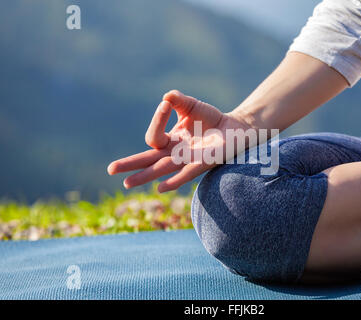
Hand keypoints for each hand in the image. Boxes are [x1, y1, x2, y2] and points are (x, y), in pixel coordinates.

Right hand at [107, 90, 251, 191]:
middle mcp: (175, 153)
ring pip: (161, 170)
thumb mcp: (191, 106)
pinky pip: (186, 174)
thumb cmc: (211, 119)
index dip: (157, 120)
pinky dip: (174, 181)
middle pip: (148, 160)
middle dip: (130, 165)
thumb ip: (178, 100)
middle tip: (110, 170)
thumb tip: (166, 97)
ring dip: (145, 176)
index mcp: (170, 141)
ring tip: (127, 183)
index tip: (167, 104)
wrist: (234, 128)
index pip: (153, 137)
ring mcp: (187, 160)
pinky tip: (160, 188)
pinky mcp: (203, 163)